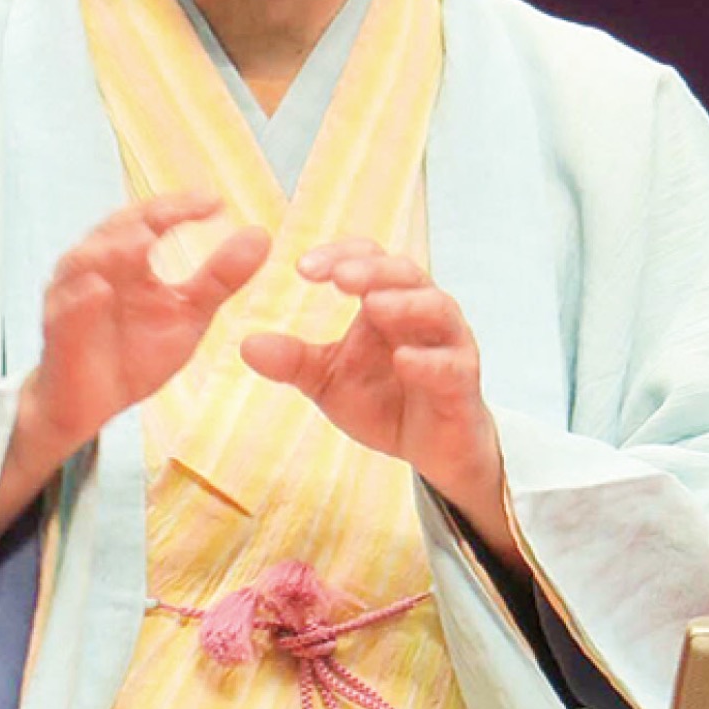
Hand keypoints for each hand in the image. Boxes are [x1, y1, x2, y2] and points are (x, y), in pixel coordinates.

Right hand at [0, 193, 269, 547]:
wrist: (93, 406)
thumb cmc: (134, 353)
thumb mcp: (188, 314)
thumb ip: (221, 277)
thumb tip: (261, 235)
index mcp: (126, 258)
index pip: (151, 219)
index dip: (180, 207)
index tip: (215, 202)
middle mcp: (94, 268)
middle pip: (114, 230)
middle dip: (145, 218)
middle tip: (177, 212)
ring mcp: (71, 298)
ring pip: (83, 263)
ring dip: (111, 249)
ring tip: (142, 241)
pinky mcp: (58, 334)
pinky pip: (66, 312)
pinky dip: (81, 300)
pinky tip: (98, 291)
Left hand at [241, 238, 522, 569]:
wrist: (432, 451)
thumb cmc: (384, 401)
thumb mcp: (328, 381)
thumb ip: (294, 361)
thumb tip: (246, 345)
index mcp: (387, 302)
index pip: (369, 261)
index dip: (341, 257)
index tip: (303, 268)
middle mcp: (422, 314)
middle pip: (405, 274)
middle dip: (373, 271)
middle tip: (340, 278)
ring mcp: (447, 346)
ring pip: (437, 309)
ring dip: (406, 304)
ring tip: (374, 306)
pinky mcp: (461, 384)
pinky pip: (451, 366)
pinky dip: (429, 362)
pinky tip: (404, 361)